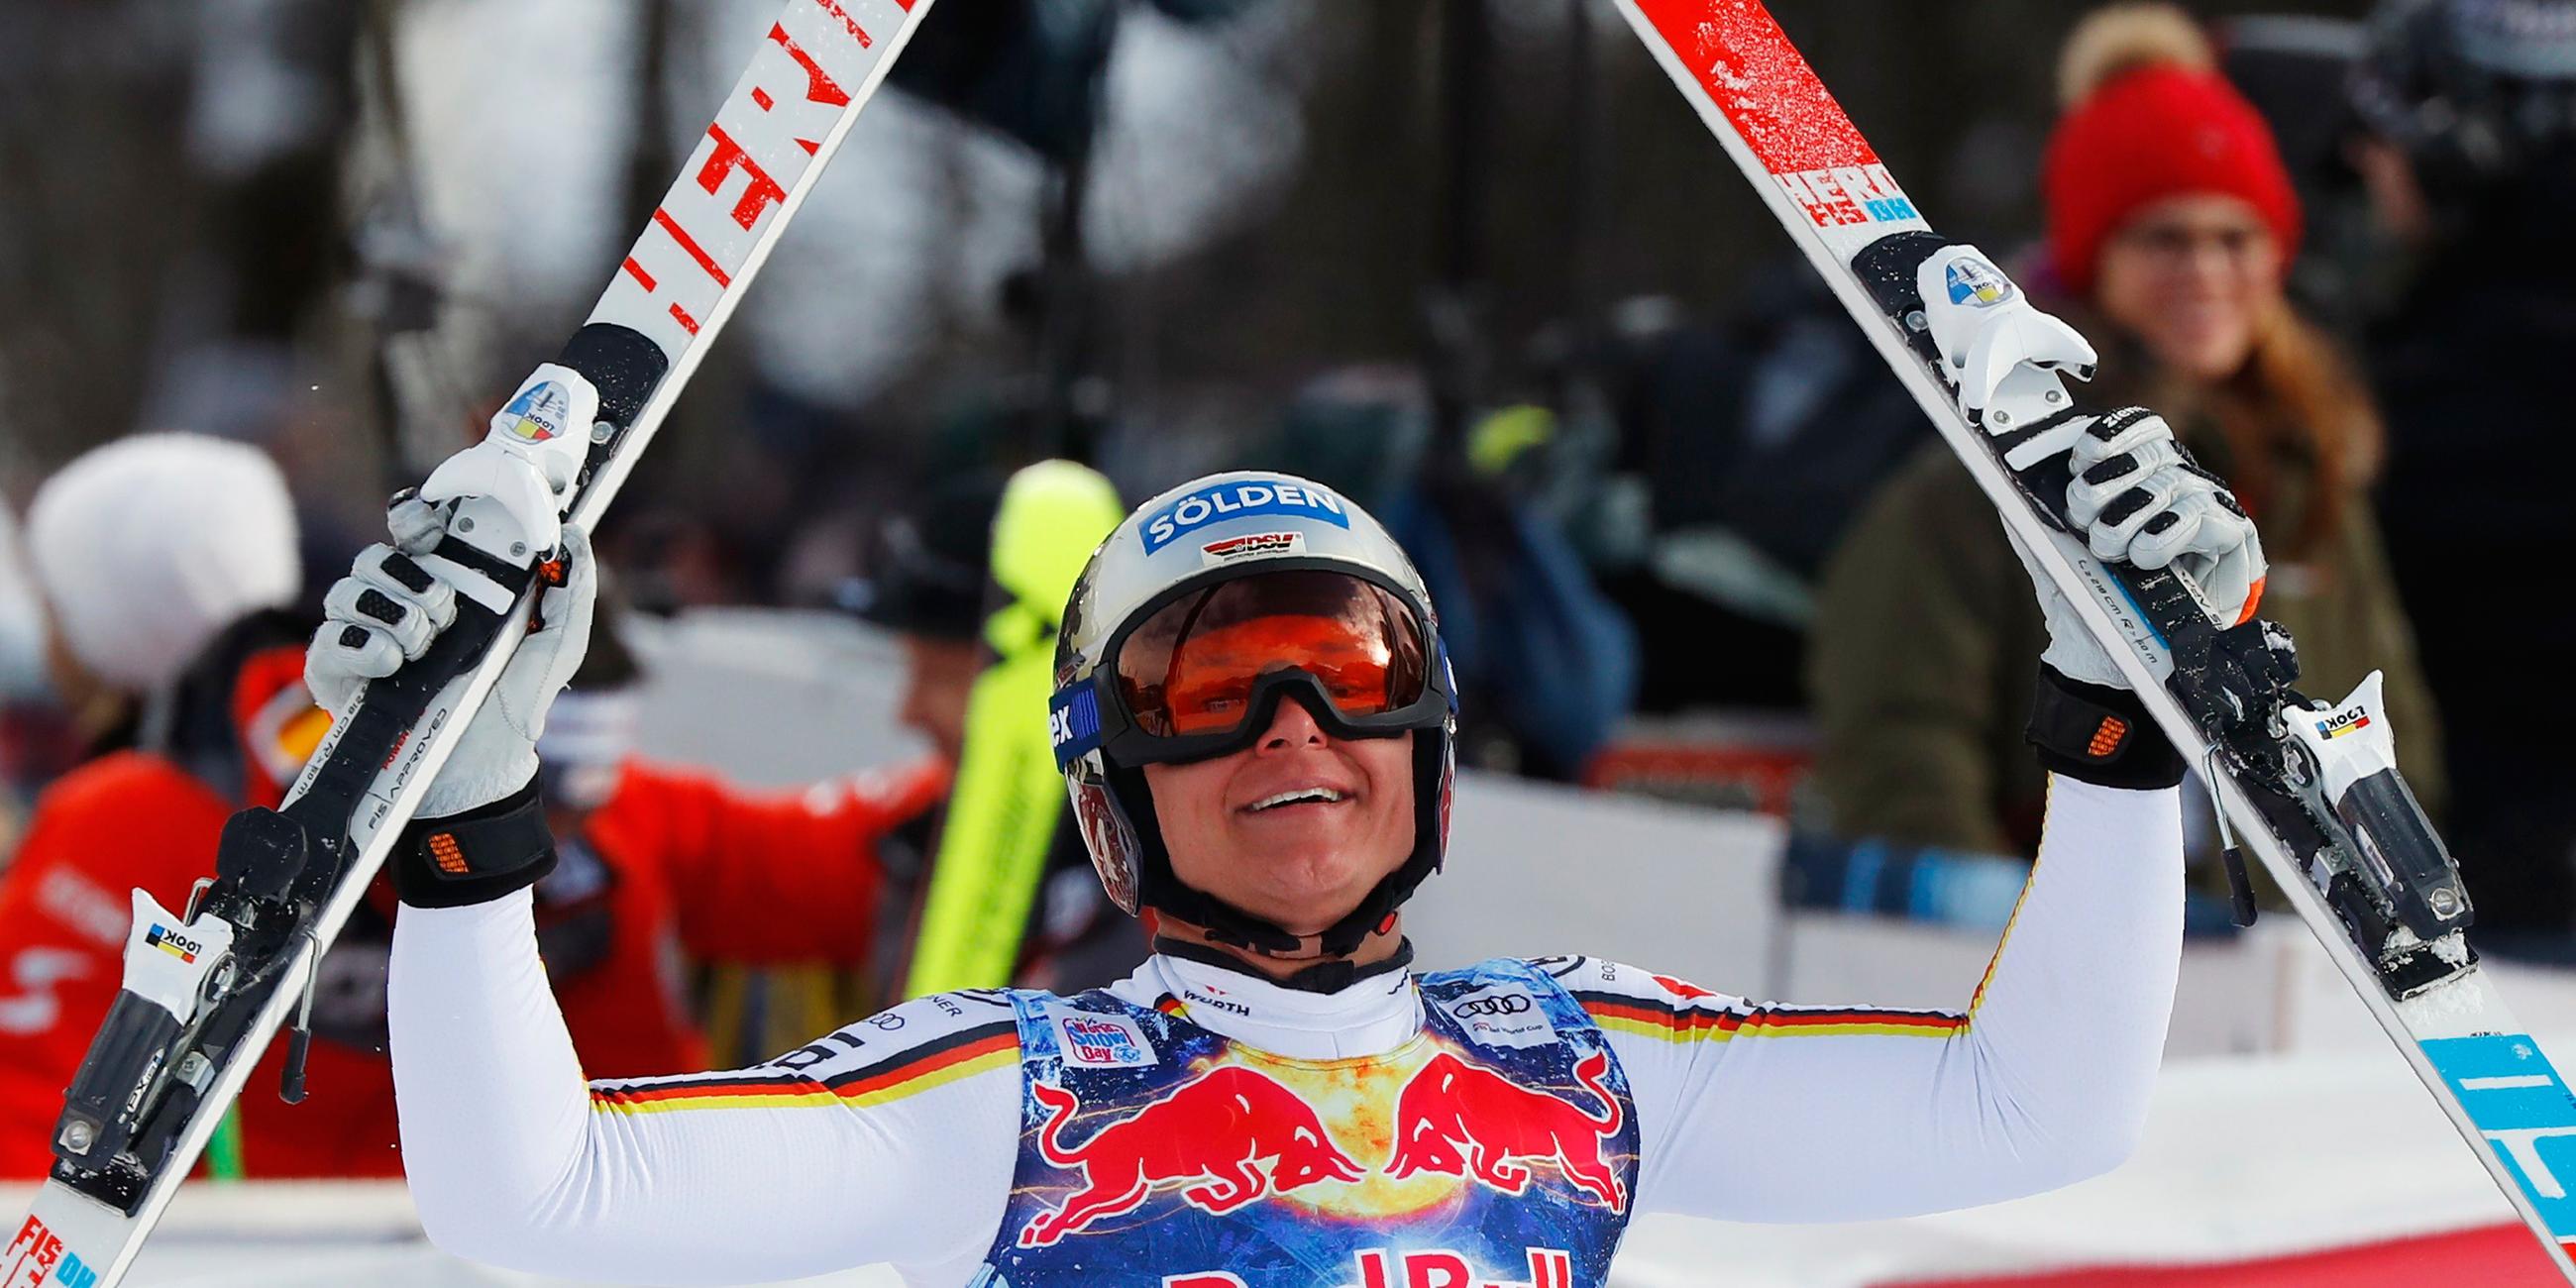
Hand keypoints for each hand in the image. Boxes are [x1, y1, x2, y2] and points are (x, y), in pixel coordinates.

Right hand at [306, 493, 595, 817]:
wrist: (480, 770)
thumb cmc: (512, 707)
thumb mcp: (556, 648)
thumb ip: (571, 592)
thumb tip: (574, 536)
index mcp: (442, 588)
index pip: (412, 532)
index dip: (415, 518)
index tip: (433, 526)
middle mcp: (396, 606)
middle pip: (376, 557)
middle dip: (414, 581)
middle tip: (445, 613)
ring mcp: (361, 637)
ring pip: (348, 590)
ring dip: (395, 616)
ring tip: (423, 649)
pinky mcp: (335, 672)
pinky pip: (329, 637)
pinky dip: (363, 646)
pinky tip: (391, 665)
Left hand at [2009, 408, 2266, 689]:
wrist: (2111, 661)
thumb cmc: (2087, 601)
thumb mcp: (2052, 554)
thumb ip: (2034, 518)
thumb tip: (2010, 479)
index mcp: (2138, 478)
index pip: (2139, 428)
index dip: (2111, 437)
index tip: (2078, 461)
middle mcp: (2177, 486)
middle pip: (2155, 451)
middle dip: (2107, 483)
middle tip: (2082, 517)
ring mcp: (2208, 510)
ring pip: (2177, 482)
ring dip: (2133, 513)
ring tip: (2109, 548)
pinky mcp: (2234, 542)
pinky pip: (2209, 517)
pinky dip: (2171, 532)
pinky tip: (2145, 554)